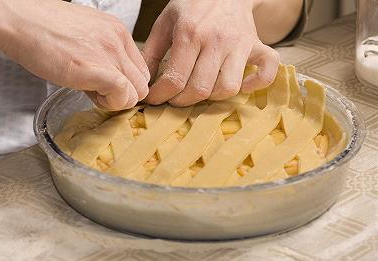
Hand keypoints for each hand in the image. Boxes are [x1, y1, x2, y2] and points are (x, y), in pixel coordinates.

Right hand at [0, 0, 149, 110]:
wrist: (19, 21)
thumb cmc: (43, 29)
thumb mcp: (84, 34)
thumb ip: (102, 54)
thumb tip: (107, 79)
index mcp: (117, 31)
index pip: (140, 69)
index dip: (125, 83)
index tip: (105, 85)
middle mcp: (119, 40)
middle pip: (142, 83)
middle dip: (123, 94)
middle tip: (98, 92)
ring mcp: (110, 54)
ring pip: (136, 93)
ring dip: (116, 100)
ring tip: (91, 91)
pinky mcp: (99, 69)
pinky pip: (123, 95)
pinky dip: (111, 103)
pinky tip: (92, 96)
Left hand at [142, 0, 279, 105]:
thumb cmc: (192, 6)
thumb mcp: (165, 22)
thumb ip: (151, 52)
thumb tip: (143, 82)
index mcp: (190, 33)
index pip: (174, 79)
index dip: (161, 96)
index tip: (154, 99)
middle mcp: (216, 40)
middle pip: (199, 88)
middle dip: (181, 101)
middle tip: (174, 99)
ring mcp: (240, 44)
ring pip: (227, 87)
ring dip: (211, 98)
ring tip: (199, 92)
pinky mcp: (257, 45)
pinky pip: (267, 70)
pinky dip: (256, 84)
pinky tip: (242, 86)